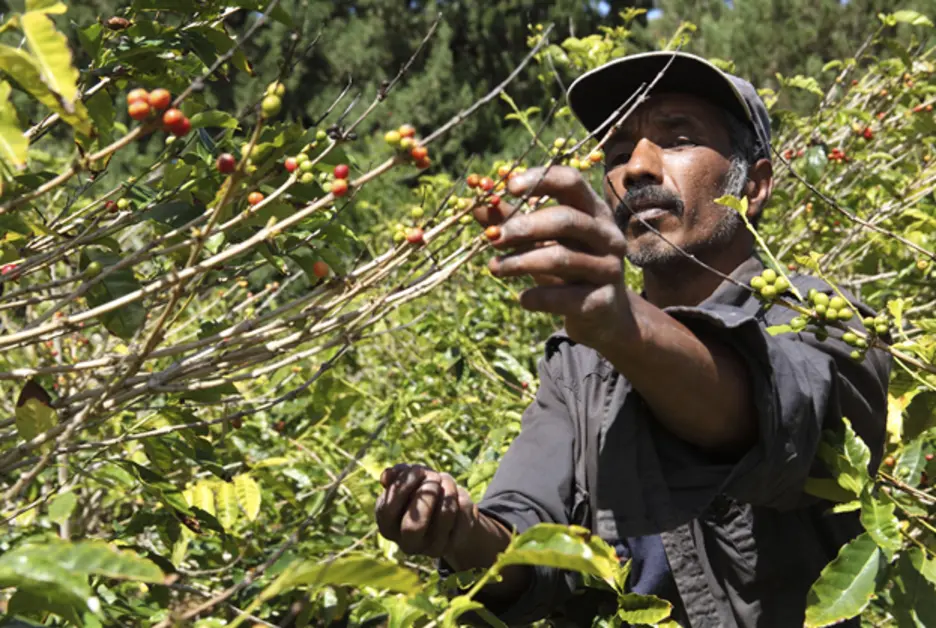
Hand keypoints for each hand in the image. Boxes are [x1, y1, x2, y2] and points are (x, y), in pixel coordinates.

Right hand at [375, 464, 478, 557]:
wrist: (446, 513)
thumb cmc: (419, 493)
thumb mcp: (407, 482)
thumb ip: (396, 477)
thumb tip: (387, 475)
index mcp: (388, 527)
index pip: (387, 511)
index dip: (403, 486)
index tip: (417, 471)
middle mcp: (408, 543)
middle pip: (413, 526)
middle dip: (426, 494)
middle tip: (434, 477)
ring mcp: (433, 547)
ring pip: (445, 516)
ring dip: (448, 488)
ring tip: (446, 478)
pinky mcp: (456, 543)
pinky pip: (464, 516)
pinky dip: (462, 496)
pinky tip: (457, 494)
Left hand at [476, 166, 632, 350]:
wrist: (601, 313)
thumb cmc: (567, 267)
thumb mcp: (542, 241)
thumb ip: (514, 222)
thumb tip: (478, 207)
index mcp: (593, 211)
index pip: (571, 182)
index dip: (540, 180)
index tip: (508, 187)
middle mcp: (607, 235)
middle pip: (565, 220)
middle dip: (524, 227)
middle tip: (493, 238)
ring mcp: (609, 268)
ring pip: (562, 258)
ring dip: (521, 262)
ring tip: (494, 269)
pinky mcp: (602, 300)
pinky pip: (564, 297)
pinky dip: (538, 297)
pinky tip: (522, 299)